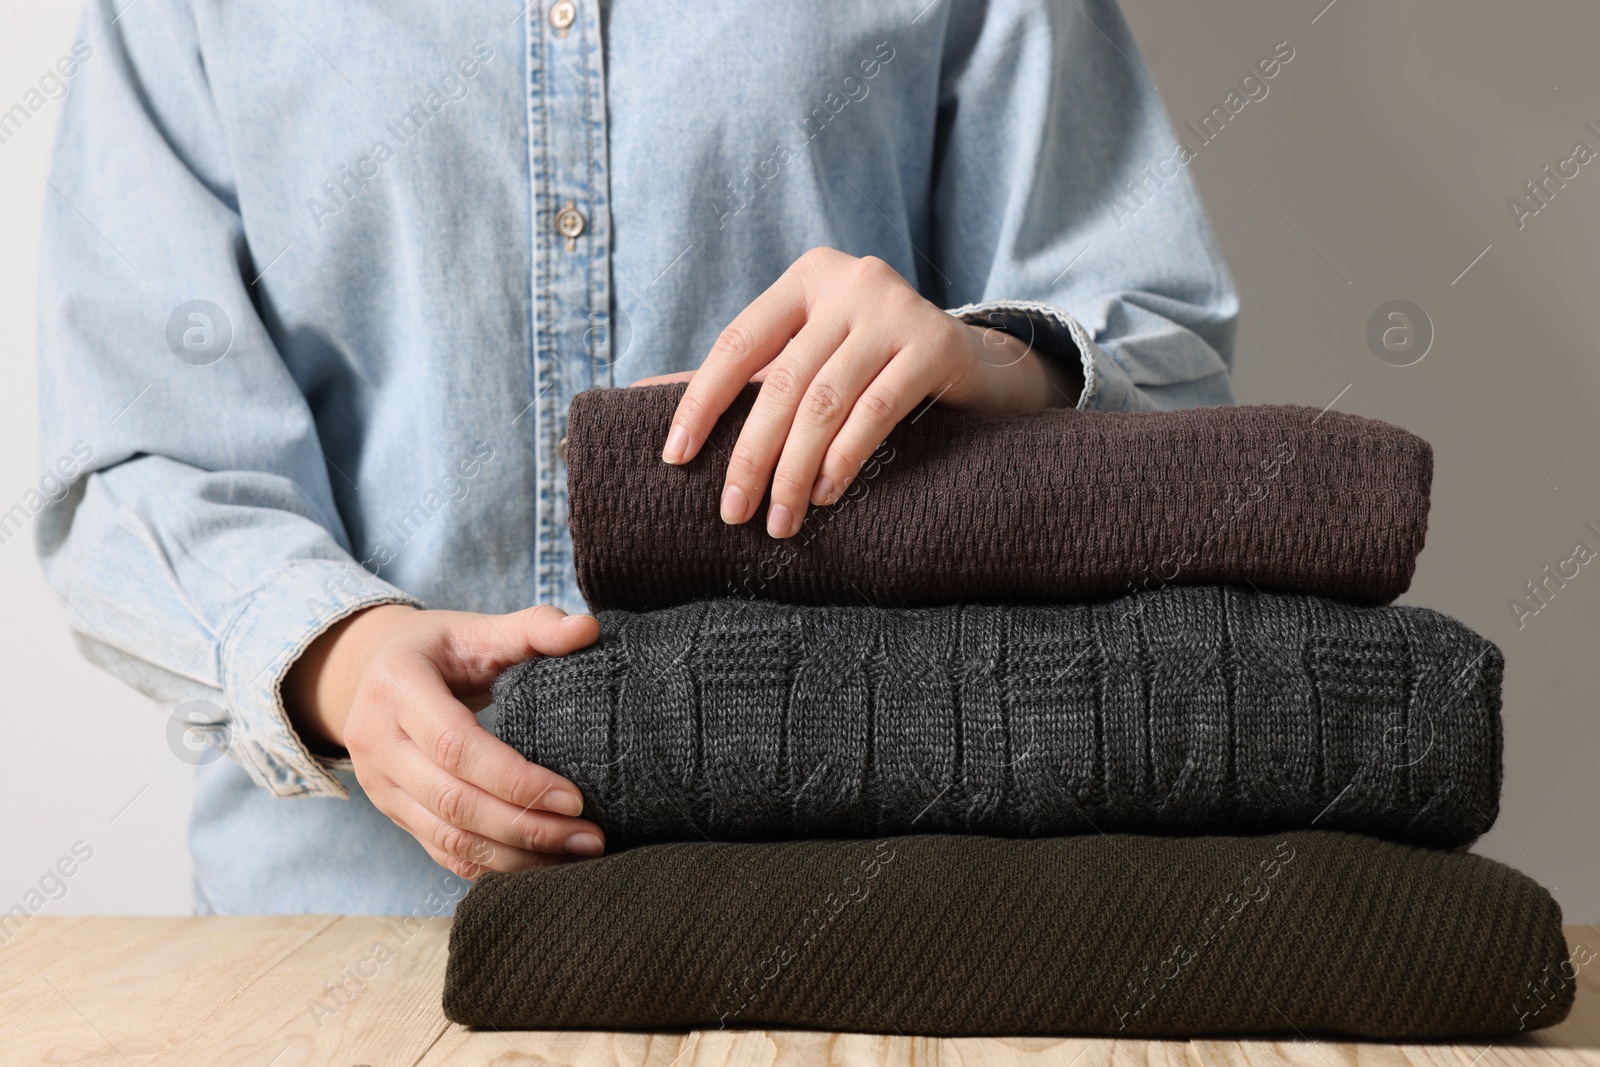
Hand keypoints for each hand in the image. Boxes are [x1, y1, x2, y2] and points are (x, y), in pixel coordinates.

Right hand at [284, 602, 605, 878]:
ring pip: (448, 839)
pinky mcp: (393, 813)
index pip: (455, 747)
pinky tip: (542, 866)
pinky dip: (494, 867)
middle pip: (453, 802)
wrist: (371, 672)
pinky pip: (443, 853)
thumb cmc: (438, 649)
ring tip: (578, 854)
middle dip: (526, 826)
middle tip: (590, 837)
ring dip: (516, 855)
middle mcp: (377, 742)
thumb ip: (534, 627)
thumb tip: (589, 628)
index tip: (576, 797)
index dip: (516, 779)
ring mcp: (380, 785)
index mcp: (396, 687)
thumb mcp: (477, 628)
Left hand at [638, 246, 1078, 537]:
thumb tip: (639, 395)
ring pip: (824, 402)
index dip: (700, 403)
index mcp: (806, 278)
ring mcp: (896, 309)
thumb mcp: (806, 358)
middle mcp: (850, 282)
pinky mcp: (937, 344)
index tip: (674, 459)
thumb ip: (739, 374)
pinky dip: (844, 458)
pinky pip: (875, 411)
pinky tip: (827, 493)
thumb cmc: (871, 366)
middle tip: (733, 513)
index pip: (737, 343)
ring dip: (795, 471)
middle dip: (751, 455)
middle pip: (781, 381)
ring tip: (781, 520)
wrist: (975, 364)